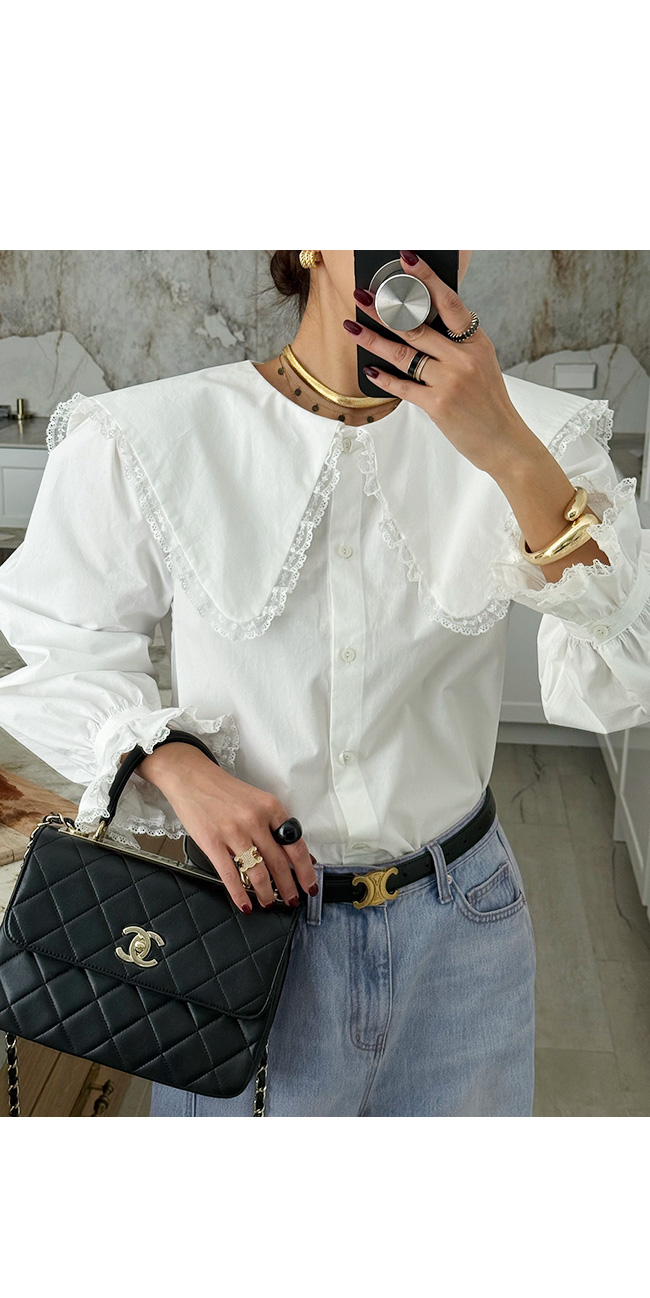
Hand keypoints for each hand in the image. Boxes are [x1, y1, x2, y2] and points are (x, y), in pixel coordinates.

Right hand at [137, 743, 318, 913]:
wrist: (191, 777)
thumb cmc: (224, 791)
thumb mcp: (258, 801)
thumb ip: (276, 826)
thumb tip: (296, 855)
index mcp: (270, 807)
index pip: (296, 845)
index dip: (306, 870)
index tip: (310, 885)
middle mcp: (254, 819)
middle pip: (279, 863)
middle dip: (288, 888)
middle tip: (292, 901)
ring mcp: (233, 831)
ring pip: (257, 872)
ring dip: (266, 893)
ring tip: (269, 903)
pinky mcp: (212, 842)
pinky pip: (230, 875)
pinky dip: (239, 894)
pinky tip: (245, 903)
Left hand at [344, 251, 528, 477]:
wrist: (504, 441)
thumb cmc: (489, 404)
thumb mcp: (482, 365)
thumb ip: (457, 345)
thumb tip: (421, 326)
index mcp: (476, 342)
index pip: (449, 302)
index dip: (426, 279)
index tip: (406, 260)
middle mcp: (463, 357)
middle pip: (417, 326)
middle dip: (385, 309)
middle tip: (362, 296)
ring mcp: (450, 380)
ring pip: (404, 354)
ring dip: (373, 340)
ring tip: (352, 328)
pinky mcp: (438, 404)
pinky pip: (403, 386)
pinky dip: (383, 378)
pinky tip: (368, 369)